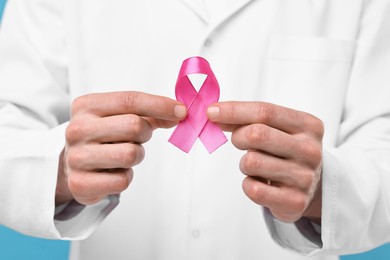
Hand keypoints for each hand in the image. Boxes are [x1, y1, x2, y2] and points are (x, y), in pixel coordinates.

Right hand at [56, 91, 185, 205]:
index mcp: (86, 106)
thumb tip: (179, 113)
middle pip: (134, 126)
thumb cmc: (102, 136)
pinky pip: (123, 180)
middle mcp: (77, 129)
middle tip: (138, 138)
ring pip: (130, 154)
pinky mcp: (80, 184)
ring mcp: (76, 157)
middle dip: (145, 133)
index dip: (160, 105)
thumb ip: (149, 113)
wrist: (70, 164)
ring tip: (123, 154)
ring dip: (136, 155)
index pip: (130, 100)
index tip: (182, 111)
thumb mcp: (118, 116)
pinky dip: (126, 176)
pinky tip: (113, 172)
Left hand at [207, 102, 323, 222]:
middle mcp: (310, 150)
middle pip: (257, 134)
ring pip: (252, 162)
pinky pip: (253, 189)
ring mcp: (305, 177)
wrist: (311, 187)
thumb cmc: (285, 151)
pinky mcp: (295, 201)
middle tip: (239, 141)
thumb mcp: (276, 129)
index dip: (234, 110)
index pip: (265, 112)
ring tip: (256, 165)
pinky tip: (260, 183)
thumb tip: (214, 114)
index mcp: (308, 125)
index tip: (211, 112)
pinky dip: (248, 184)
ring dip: (244, 164)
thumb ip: (248, 119)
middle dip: (238, 137)